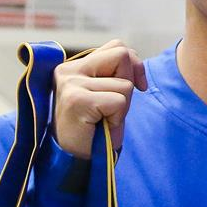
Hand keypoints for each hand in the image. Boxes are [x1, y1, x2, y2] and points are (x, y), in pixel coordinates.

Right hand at [52, 40, 148, 159]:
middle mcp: (69, 70)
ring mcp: (71, 83)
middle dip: (130, 81)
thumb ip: (115, 72)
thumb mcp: (106, 93)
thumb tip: (136, 61)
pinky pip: (119, 100)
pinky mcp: (76, 99)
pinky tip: (100, 126)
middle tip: (115, 106)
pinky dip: (117, 117)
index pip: (117, 47)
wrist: (74, 160)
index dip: (134, 65)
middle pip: (122, 55)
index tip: (136, 86)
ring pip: (124, 83)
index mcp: (75, 65)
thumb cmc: (93, 128)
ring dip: (122, 106)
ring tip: (103, 119)